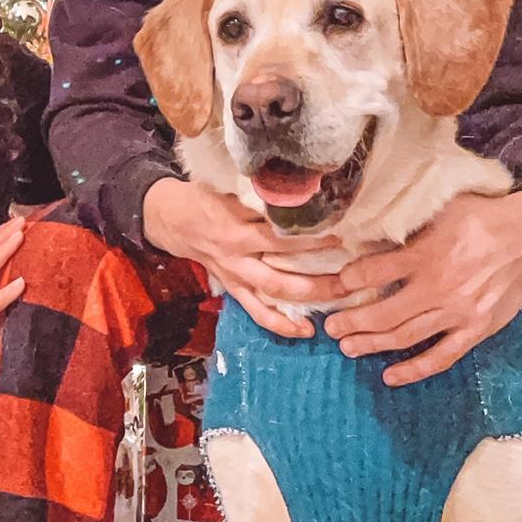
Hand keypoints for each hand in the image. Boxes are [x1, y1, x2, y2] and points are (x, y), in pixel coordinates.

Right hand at [143, 178, 345, 338]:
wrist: (171, 218)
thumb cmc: (204, 198)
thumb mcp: (228, 191)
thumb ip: (259, 201)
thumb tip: (301, 201)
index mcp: (236, 229)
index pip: (279, 238)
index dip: (310, 240)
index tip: (338, 237)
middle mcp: (237, 256)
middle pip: (282, 274)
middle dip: (318, 279)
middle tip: (350, 277)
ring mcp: (235, 275)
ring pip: (273, 293)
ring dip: (307, 299)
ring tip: (338, 299)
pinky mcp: (232, 287)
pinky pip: (256, 311)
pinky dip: (279, 324)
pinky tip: (305, 330)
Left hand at [325, 190, 521, 386]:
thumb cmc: (477, 216)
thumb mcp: (438, 207)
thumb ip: (406, 224)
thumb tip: (368, 226)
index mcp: (426, 253)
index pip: (375, 272)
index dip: (350, 281)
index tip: (336, 285)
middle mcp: (438, 286)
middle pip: (385, 313)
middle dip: (352, 322)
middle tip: (331, 327)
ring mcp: (457, 312)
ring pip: (406, 336)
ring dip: (372, 344)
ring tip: (347, 348)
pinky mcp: (475, 329)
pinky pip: (441, 357)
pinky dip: (414, 370)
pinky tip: (390, 376)